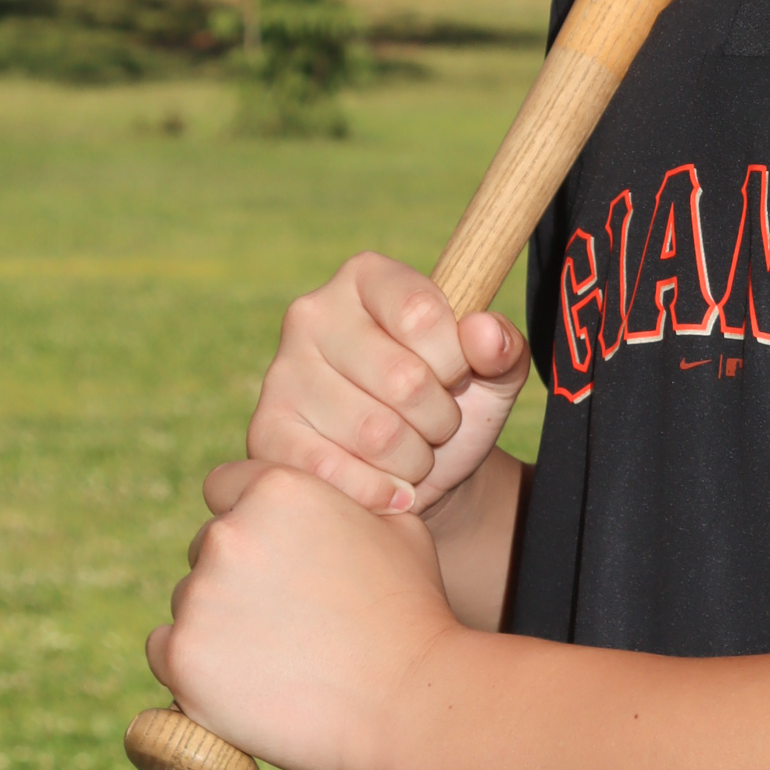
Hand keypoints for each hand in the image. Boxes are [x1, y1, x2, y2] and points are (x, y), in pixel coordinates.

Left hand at [147, 464, 461, 769]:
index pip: (225, 486)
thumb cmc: (410, 612)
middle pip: (206, 547)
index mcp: (277, 489)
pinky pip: (166, 650)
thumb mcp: (396, 527)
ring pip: (189, 601)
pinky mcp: (181, 656)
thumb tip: (330, 502)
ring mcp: (200, 596)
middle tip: (284, 617)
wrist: (407, 698)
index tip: (271, 554)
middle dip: (235, 574)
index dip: (249, 519)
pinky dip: (195, 665)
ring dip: (218, 621)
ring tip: (277, 657)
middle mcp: (228, 533)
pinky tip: (243, 680)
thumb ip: (345, 502)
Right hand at [240, 252, 528, 519]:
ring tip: (412, 454)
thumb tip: (484, 333)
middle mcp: (312, 313)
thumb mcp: (492, 373)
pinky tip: (390, 488)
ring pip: (374, 433)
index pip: (422, 313)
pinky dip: (378, 491)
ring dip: (413, 459)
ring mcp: (282, 373)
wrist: (412, 472)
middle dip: (439, 418)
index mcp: (366, 278)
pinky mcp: (266, 432)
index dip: (455, 360)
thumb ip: (502, 346)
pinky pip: (333, 472)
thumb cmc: (450, 404)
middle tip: (436, 425)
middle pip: (403, 378)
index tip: (455, 376)